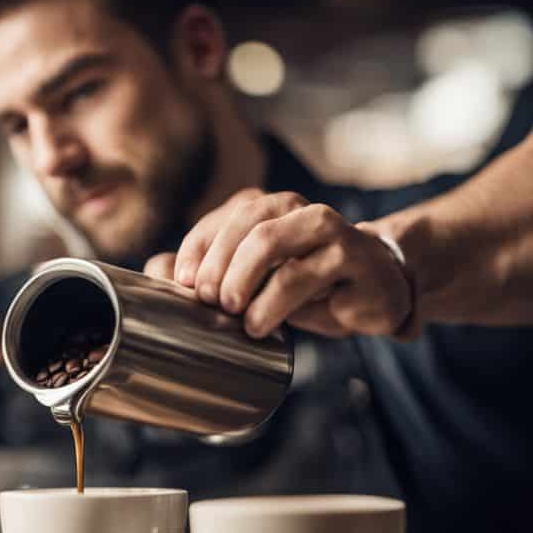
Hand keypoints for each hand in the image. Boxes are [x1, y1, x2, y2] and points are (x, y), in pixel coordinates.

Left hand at [145, 189, 412, 338]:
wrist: (376, 292)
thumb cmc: (307, 286)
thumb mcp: (256, 279)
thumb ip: (210, 270)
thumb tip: (156, 270)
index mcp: (270, 208)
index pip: (221, 219)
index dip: (195, 250)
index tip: (184, 284)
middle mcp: (298, 209)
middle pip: (243, 223)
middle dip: (217, 264)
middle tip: (207, 300)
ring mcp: (328, 228)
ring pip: (269, 242)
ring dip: (241, 280)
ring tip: (232, 313)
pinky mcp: (352, 255)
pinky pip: (302, 274)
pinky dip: (271, 303)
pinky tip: (259, 325)